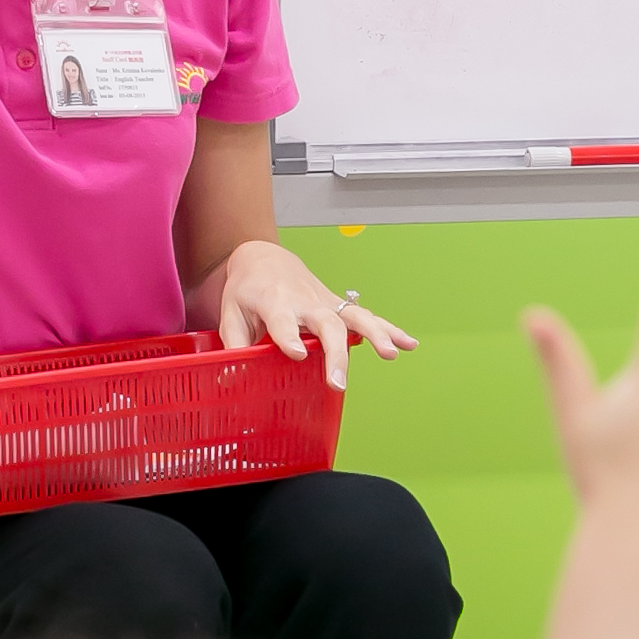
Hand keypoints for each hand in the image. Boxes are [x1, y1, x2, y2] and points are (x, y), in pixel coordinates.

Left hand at [218, 239, 415, 393]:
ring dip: (375, 335)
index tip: (296, 354)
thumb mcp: (230, 313)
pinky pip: (367, 317)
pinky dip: (389, 329)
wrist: (264, 258)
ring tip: (391, 354)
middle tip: (338, 381)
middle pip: (326, 324)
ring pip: (354, 317)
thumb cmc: (246, 289)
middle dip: (335, 352)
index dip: (289, 336)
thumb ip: (235, 345)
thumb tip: (231, 380)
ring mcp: (325, 302)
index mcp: (274, 302)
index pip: (282, 319)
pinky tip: (408, 344)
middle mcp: (304, 301)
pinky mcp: (338, 306)